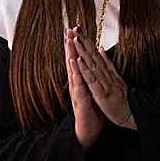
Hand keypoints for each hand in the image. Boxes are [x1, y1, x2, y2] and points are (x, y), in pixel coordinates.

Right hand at [65, 28, 104, 148]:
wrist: (87, 131)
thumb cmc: (91, 112)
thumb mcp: (92, 92)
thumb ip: (90, 79)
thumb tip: (91, 66)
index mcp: (81, 81)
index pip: (77, 60)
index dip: (75, 45)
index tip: (74, 30)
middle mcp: (77, 84)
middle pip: (72, 61)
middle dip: (70, 45)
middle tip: (67, 29)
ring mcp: (77, 91)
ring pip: (73, 70)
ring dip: (70, 54)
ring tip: (69, 40)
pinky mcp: (80, 100)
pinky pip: (78, 84)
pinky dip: (76, 72)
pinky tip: (74, 62)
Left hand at [73, 29, 136, 129]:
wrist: (128, 113)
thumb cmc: (120, 98)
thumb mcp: (115, 78)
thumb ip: (108, 64)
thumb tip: (101, 49)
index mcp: (107, 71)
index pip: (95, 54)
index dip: (87, 42)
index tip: (79, 31)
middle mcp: (105, 74)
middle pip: (93, 56)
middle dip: (84, 42)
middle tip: (75, 29)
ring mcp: (104, 82)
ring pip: (92, 64)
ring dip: (83, 52)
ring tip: (76, 39)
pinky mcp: (101, 92)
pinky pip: (91, 79)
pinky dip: (85, 69)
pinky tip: (79, 60)